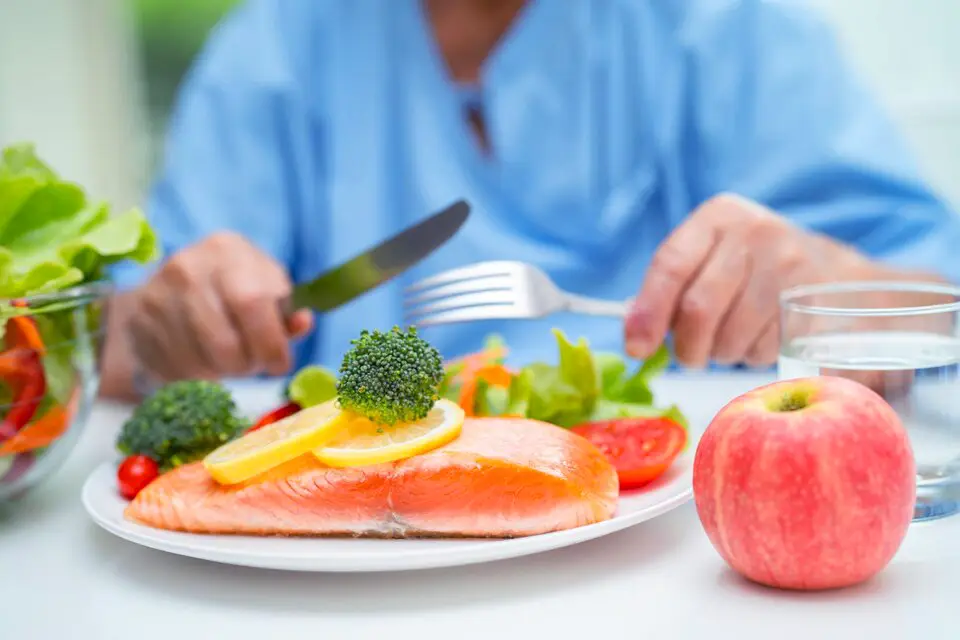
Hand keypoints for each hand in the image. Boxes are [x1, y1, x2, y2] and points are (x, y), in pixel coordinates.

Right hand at [127, 232, 312, 382]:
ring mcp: (155, 295)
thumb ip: (288, 309)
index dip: (271, 343)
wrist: (175, 283)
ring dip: (222, 373)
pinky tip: (203, 362)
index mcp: (227, 250)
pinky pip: (173, 369)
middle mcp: (186, 266)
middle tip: (253, 365)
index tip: (281, 364)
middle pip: (224, 342)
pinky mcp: (136, 324)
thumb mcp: (268, 287)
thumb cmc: (236, 287)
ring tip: (229, 361)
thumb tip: (301, 323)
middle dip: (247, 365)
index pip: (252, 303)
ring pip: (198, 362)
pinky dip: (195, 376)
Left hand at [623, 194, 872, 368]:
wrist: (832, 272)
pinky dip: (749, 358)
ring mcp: (790, 266)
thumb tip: (634, 335)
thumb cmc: (751, 267)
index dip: (648, 312)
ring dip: (718, 355)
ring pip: (729, 336)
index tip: (636, 348)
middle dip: (685, 346)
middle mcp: (755, 232)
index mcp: (719, 216)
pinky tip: (757, 338)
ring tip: (727, 342)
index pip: (671, 265)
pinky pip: (762, 350)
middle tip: (688, 356)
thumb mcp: (711, 256)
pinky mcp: (813, 304)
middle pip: (699, 309)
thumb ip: (670, 286)